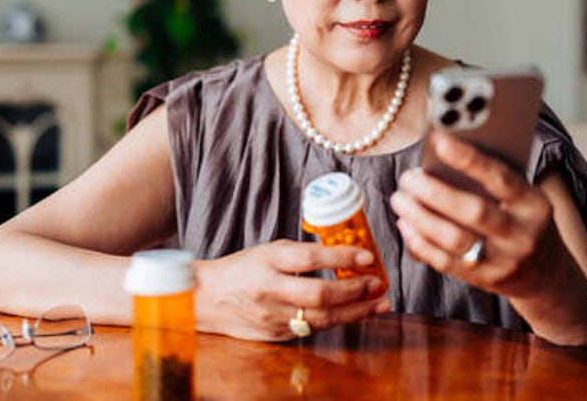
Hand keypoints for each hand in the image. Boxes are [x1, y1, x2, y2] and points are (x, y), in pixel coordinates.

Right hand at [194, 239, 391, 340]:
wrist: (206, 298)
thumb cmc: (241, 269)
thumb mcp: (268, 251)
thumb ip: (301, 254)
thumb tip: (342, 255)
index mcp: (267, 261)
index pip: (309, 258)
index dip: (341, 256)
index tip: (367, 255)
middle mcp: (270, 290)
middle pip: (319, 295)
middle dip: (355, 291)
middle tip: (377, 284)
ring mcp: (272, 316)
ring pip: (321, 318)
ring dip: (355, 312)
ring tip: (379, 303)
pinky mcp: (275, 335)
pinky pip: (312, 329)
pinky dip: (335, 321)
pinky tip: (353, 314)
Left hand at [390, 132, 565, 298]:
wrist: (547, 275)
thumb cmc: (523, 221)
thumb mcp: (522, 198)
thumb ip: (491, 180)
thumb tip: (441, 154)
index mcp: (534, 204)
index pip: (500, 178)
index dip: (469, 158)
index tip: (438, 140)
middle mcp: (522, 234)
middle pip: (474, 211)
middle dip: (434, 192)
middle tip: (408, 177)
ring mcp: (505, 261)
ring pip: (455, 239)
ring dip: (421, 217)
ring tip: (400, 199)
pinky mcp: (486, 281)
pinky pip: (446, 262)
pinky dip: (420, 242)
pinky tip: (405, 224)